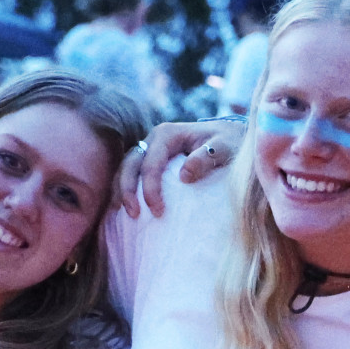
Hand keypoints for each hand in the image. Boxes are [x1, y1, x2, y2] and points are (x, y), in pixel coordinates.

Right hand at [118, 120, 242, 217]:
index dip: (150, 187)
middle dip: (127, 189)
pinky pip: (130, 174)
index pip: (151, 162)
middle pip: (130, 163)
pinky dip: (124, 190)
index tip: (157, 211)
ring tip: (125, 214)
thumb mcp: (224, 147)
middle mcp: (152, 140)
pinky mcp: (149, 161)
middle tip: (133, 214)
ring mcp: (148, 149)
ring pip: (125, 168)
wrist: (227, 137)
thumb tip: (184, 175)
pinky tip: (123, 209)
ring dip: (121, 191)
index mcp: (167, 134)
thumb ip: (206, 157)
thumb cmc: (227, 143)